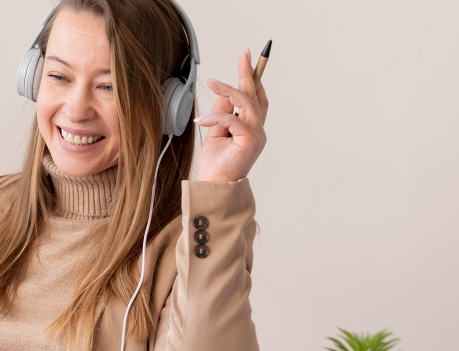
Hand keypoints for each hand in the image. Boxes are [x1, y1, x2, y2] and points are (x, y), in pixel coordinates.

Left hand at [193, 48, 268, 181]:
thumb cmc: (215, 164)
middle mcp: (257, 130)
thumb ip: (221, 113)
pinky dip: (216, 117)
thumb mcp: (215, 132)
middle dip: (249, 73)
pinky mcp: (250, 142)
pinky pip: (234, 120)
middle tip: (243, 55)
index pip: (255, 98)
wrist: (213, 186)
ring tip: (212, 84)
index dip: (253, 78)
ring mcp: (256, 136)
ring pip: (247, 104)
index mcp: (250, 128)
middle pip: (256, 96)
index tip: (247, 59)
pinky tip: (201, 121)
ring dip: (229, 91)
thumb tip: (223, 94)